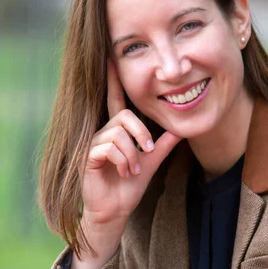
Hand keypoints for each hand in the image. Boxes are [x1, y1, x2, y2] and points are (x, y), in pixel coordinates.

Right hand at [81, 59, 181, 228]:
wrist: (115, 211)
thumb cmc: (129, 187)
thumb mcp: (150, 164)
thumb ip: (162, 146)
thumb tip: (179, 130)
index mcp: (118, 132)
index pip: (116, 101)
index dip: (113, 80)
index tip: (110, 57)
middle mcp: (104, 133)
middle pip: (124, 115)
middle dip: (141, 133)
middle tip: (148, 150)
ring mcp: (94, 145)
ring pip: (119, 133)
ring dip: (133, 154)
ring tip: (133, 169)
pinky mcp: (88, 157)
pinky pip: (109, 147)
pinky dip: (123, 160)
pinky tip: (125, 172)